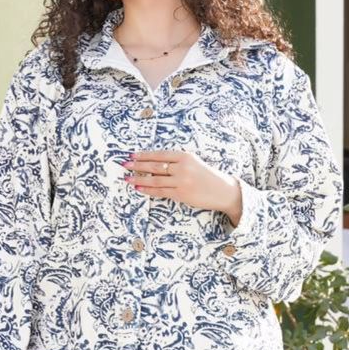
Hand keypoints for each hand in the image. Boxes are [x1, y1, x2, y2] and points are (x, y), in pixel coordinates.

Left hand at [122, 150, 242, 224]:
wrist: (224, 190)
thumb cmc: (208, 176)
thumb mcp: (194, 163)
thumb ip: (177, 162)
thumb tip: (154, 164)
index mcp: (185, 156)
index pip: (160, 155)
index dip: (144, 155)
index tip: (133, 155)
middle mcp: (182, 167)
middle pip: (154, 166)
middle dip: (137, 165)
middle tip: (125, 164)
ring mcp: (181, 181)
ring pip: (155, 179)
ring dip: (139, 178)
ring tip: (127, 178)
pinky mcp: (181, 194)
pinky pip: (160, 191)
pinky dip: (148, 189)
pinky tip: (138, 188)